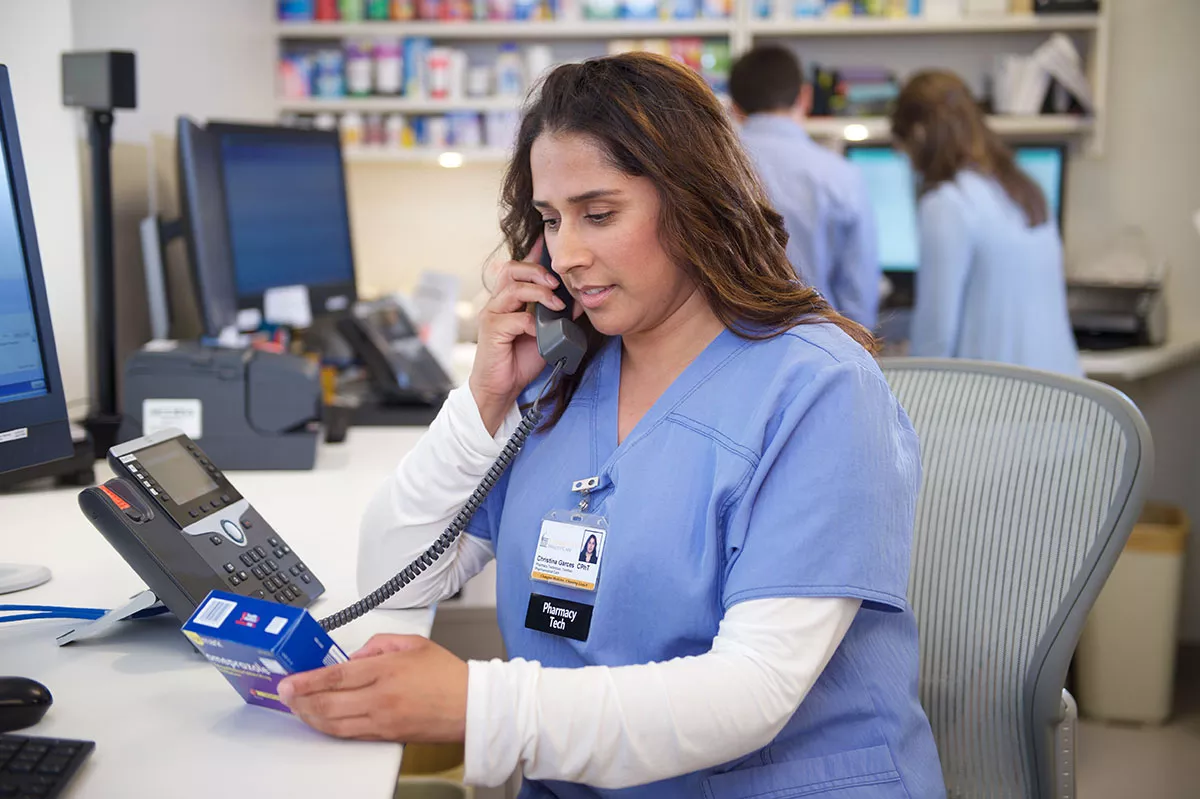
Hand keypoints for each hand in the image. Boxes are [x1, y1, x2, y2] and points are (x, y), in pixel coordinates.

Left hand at [277, 635, 467, 742]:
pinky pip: (348, 734)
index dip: (306, 680)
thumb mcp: (414, 643)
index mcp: (387, 670)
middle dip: (299, 700)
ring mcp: (382, 720)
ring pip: (333, 723)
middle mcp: (381, 697)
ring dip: (310, 716)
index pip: (336, 676)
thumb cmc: (447, 675)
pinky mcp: (385, 736)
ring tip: (297, 707)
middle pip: (327, 703)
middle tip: (284, 694)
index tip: (288, 681)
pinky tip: (320, 719)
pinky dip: (328, 727)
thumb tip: (353, 656)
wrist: (471, 706)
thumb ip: (379, 643)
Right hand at [469, 237, 565, 434]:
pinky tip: (540, 332)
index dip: (533, 253)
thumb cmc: (520, 360)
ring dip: (539, 293)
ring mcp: (493, 315)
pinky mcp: (492, 331)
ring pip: (513, 288)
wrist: (502, 388)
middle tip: (557, 283)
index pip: (519, 268)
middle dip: (537, 271)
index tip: (548, 241)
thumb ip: (557, 316)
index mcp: (509, 299)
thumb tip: (578, 300)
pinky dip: (531, 322)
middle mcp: (498, 302)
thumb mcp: (546, 334)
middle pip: (513, 269)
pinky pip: (515, 318)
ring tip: (556, 304)